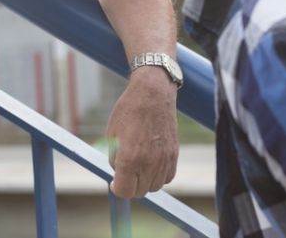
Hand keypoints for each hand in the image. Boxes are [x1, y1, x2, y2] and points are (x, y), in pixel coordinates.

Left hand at [106, 68, 178, 197]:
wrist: (152, 94)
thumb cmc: (128, 111)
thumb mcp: (112, 134)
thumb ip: (114, 158)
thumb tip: (117, 174)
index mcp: (129, 159)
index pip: (124, 191)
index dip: (117, 188)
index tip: (114, 182)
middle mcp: (148, 163)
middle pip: (139, 192)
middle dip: (130, 186)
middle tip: (125, 172)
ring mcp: (163, 160)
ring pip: (154, 187)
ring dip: (145, 182)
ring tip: (138, 165)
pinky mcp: (174, 154)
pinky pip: (167, 177)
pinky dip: (159, 176)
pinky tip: (151, 163)